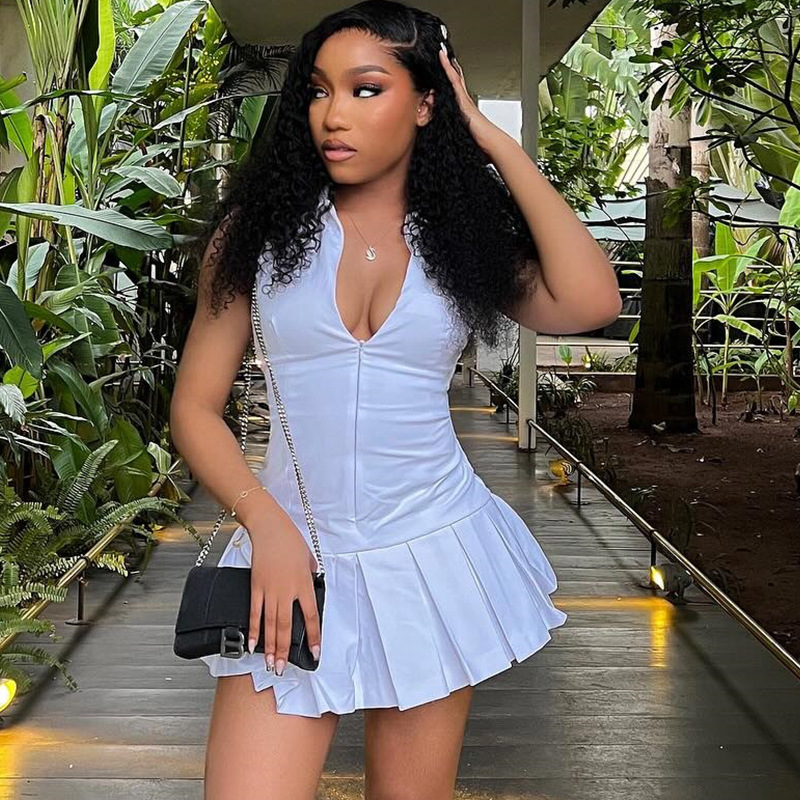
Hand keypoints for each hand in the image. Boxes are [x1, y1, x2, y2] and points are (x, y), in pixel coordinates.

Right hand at [246, 506, 321, 675]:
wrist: (270, 529)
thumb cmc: (291, 541)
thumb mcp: (309, 559)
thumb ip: (311, 575)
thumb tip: (312, 584)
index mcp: (304, 584)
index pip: (311, 616)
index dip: (314, 637)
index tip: (315, 652)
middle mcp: (287, 591)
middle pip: (286, 627)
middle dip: (284, 651)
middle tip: (282, 669)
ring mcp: (270, 590)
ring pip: (270, 624)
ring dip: (270, 647)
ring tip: (270, 664)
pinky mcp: (255, 587)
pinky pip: (254, 613)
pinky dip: (253, 630)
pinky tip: (252, 644)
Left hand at [438, 45, 498, 152]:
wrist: (492, 142)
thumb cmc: (482, 143)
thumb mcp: (466, 137)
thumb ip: (462, 134)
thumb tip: (459, 140)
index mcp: (464, 110)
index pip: (456, 91)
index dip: (451, 79)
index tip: (446, 69)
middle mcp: (465, 102)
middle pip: (456, 80)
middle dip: (450, 68)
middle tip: (443, 53)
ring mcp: (464, 100)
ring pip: (454, 77)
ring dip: (448, 64)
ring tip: (441, 52)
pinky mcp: (462, 100)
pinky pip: (453, 81)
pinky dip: (448, 70)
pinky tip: (443, 60)